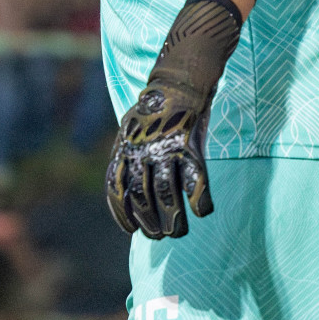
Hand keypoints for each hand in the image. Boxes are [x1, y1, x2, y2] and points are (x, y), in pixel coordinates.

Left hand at [105, 79, 213, 238]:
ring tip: (178, 232)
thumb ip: (125, 156)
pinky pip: (195, 180)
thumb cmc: (153, 111)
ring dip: (173, 219)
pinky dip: (200, 200)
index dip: (121, 213)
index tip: (131, 231)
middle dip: (149, 222)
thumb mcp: (128, 129)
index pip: (116, 187)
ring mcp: (166, 148)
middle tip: (158, 235)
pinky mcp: (190, 145)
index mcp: (125, 147)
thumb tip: (121, 189)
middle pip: (142, 196)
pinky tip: (201, 212)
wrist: (178, 84)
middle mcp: (142, 149)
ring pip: (168, 194)